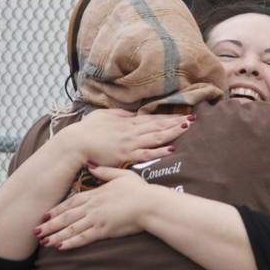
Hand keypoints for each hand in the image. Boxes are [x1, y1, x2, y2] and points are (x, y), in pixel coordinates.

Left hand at [35, 166, 157, 249]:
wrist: (150, 204)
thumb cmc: (139, 190)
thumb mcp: (122, 175)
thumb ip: (104, 172)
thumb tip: (91, 165)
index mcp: (96, 194)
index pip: (71, 202)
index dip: (56, 209)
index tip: (45, 215)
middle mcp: (92, 207)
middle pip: (66, 216)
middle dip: (49, 225)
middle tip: (35, 231)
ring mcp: (96, 219)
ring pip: (70, 228)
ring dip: (55, 235)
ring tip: (43, 242)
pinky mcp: (103, 230)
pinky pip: (83, 238)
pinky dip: (70, 243)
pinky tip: (60, 247)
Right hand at [58, 108, 193, 167]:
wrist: (75, 144)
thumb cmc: (87, 130)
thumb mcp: (105, 116)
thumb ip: (121, 116)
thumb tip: (134, 115)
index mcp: (127, 122)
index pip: (153, 119)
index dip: (169, 117)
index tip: (183, 114)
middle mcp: (132, 131)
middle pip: (158, 126)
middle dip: (176, 122)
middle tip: (193, 119)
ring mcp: (130, 143)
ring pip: (156, 137)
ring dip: (173, 133)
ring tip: (187, 128)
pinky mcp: (126, 155)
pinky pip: (146, 154)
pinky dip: (159, 151)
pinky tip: (171, 149)